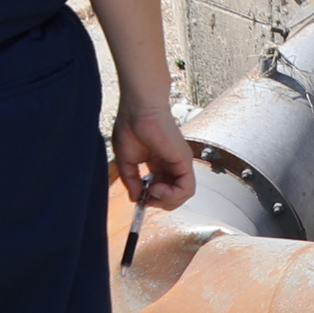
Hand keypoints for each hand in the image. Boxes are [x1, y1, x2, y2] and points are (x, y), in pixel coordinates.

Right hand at [110, 96, 192, 211]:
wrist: (139, 109)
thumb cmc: (132, 125)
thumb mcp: (126, 161)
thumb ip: (131, 180)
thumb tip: (136, 198)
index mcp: (159, 164)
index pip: (163, 190)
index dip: (152, 199)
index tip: (140, 196)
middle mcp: (172, 164)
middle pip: (175, 196)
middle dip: (160, 203)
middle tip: (147, 197)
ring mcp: (180, 163)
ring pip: (184, 195)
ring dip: (166, 200)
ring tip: (152, 191)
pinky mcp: (184, 161)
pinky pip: (187, 189)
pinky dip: (172, 195)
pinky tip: (157, 187)